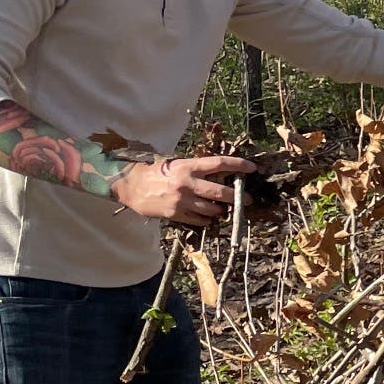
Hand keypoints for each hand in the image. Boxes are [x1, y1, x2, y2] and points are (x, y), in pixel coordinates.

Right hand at [110, 155, 257, 224]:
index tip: (252, 168)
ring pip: (211, 209)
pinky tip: (208, 218)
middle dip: (237, 197)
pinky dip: (207, 219)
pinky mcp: (175, 214)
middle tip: (248, 199)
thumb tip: (221, 174)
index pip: (219, 163)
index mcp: (188, 166)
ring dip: (221, 210)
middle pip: (220, 191)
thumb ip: (197, 169)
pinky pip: (198, 220)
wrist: (131, 185)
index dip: (238, 165)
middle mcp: (187, 183)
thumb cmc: (157, 173)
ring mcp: (181, 200)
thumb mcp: (177, 165)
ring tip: (224, 210)